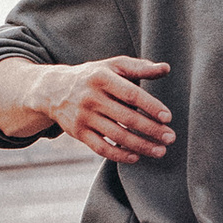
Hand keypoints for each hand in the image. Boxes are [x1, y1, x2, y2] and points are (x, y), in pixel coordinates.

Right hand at [11, 56, 175, 162]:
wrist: (53, 89)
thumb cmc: (93, 76)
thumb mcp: (113, 66)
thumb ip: (139, 67)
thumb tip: (166, 68)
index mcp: (102, 78)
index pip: (130, 94)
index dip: (150, 106)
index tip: (168, 117)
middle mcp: (91, 97)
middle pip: (126, 117)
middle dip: (151, 130)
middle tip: (170, 138)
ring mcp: (83, 117)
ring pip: (116, 135)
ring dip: (140, 145)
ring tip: (160, 151)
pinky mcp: (78, 133)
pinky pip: (101, 148)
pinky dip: (119, 155)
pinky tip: (136, 157)